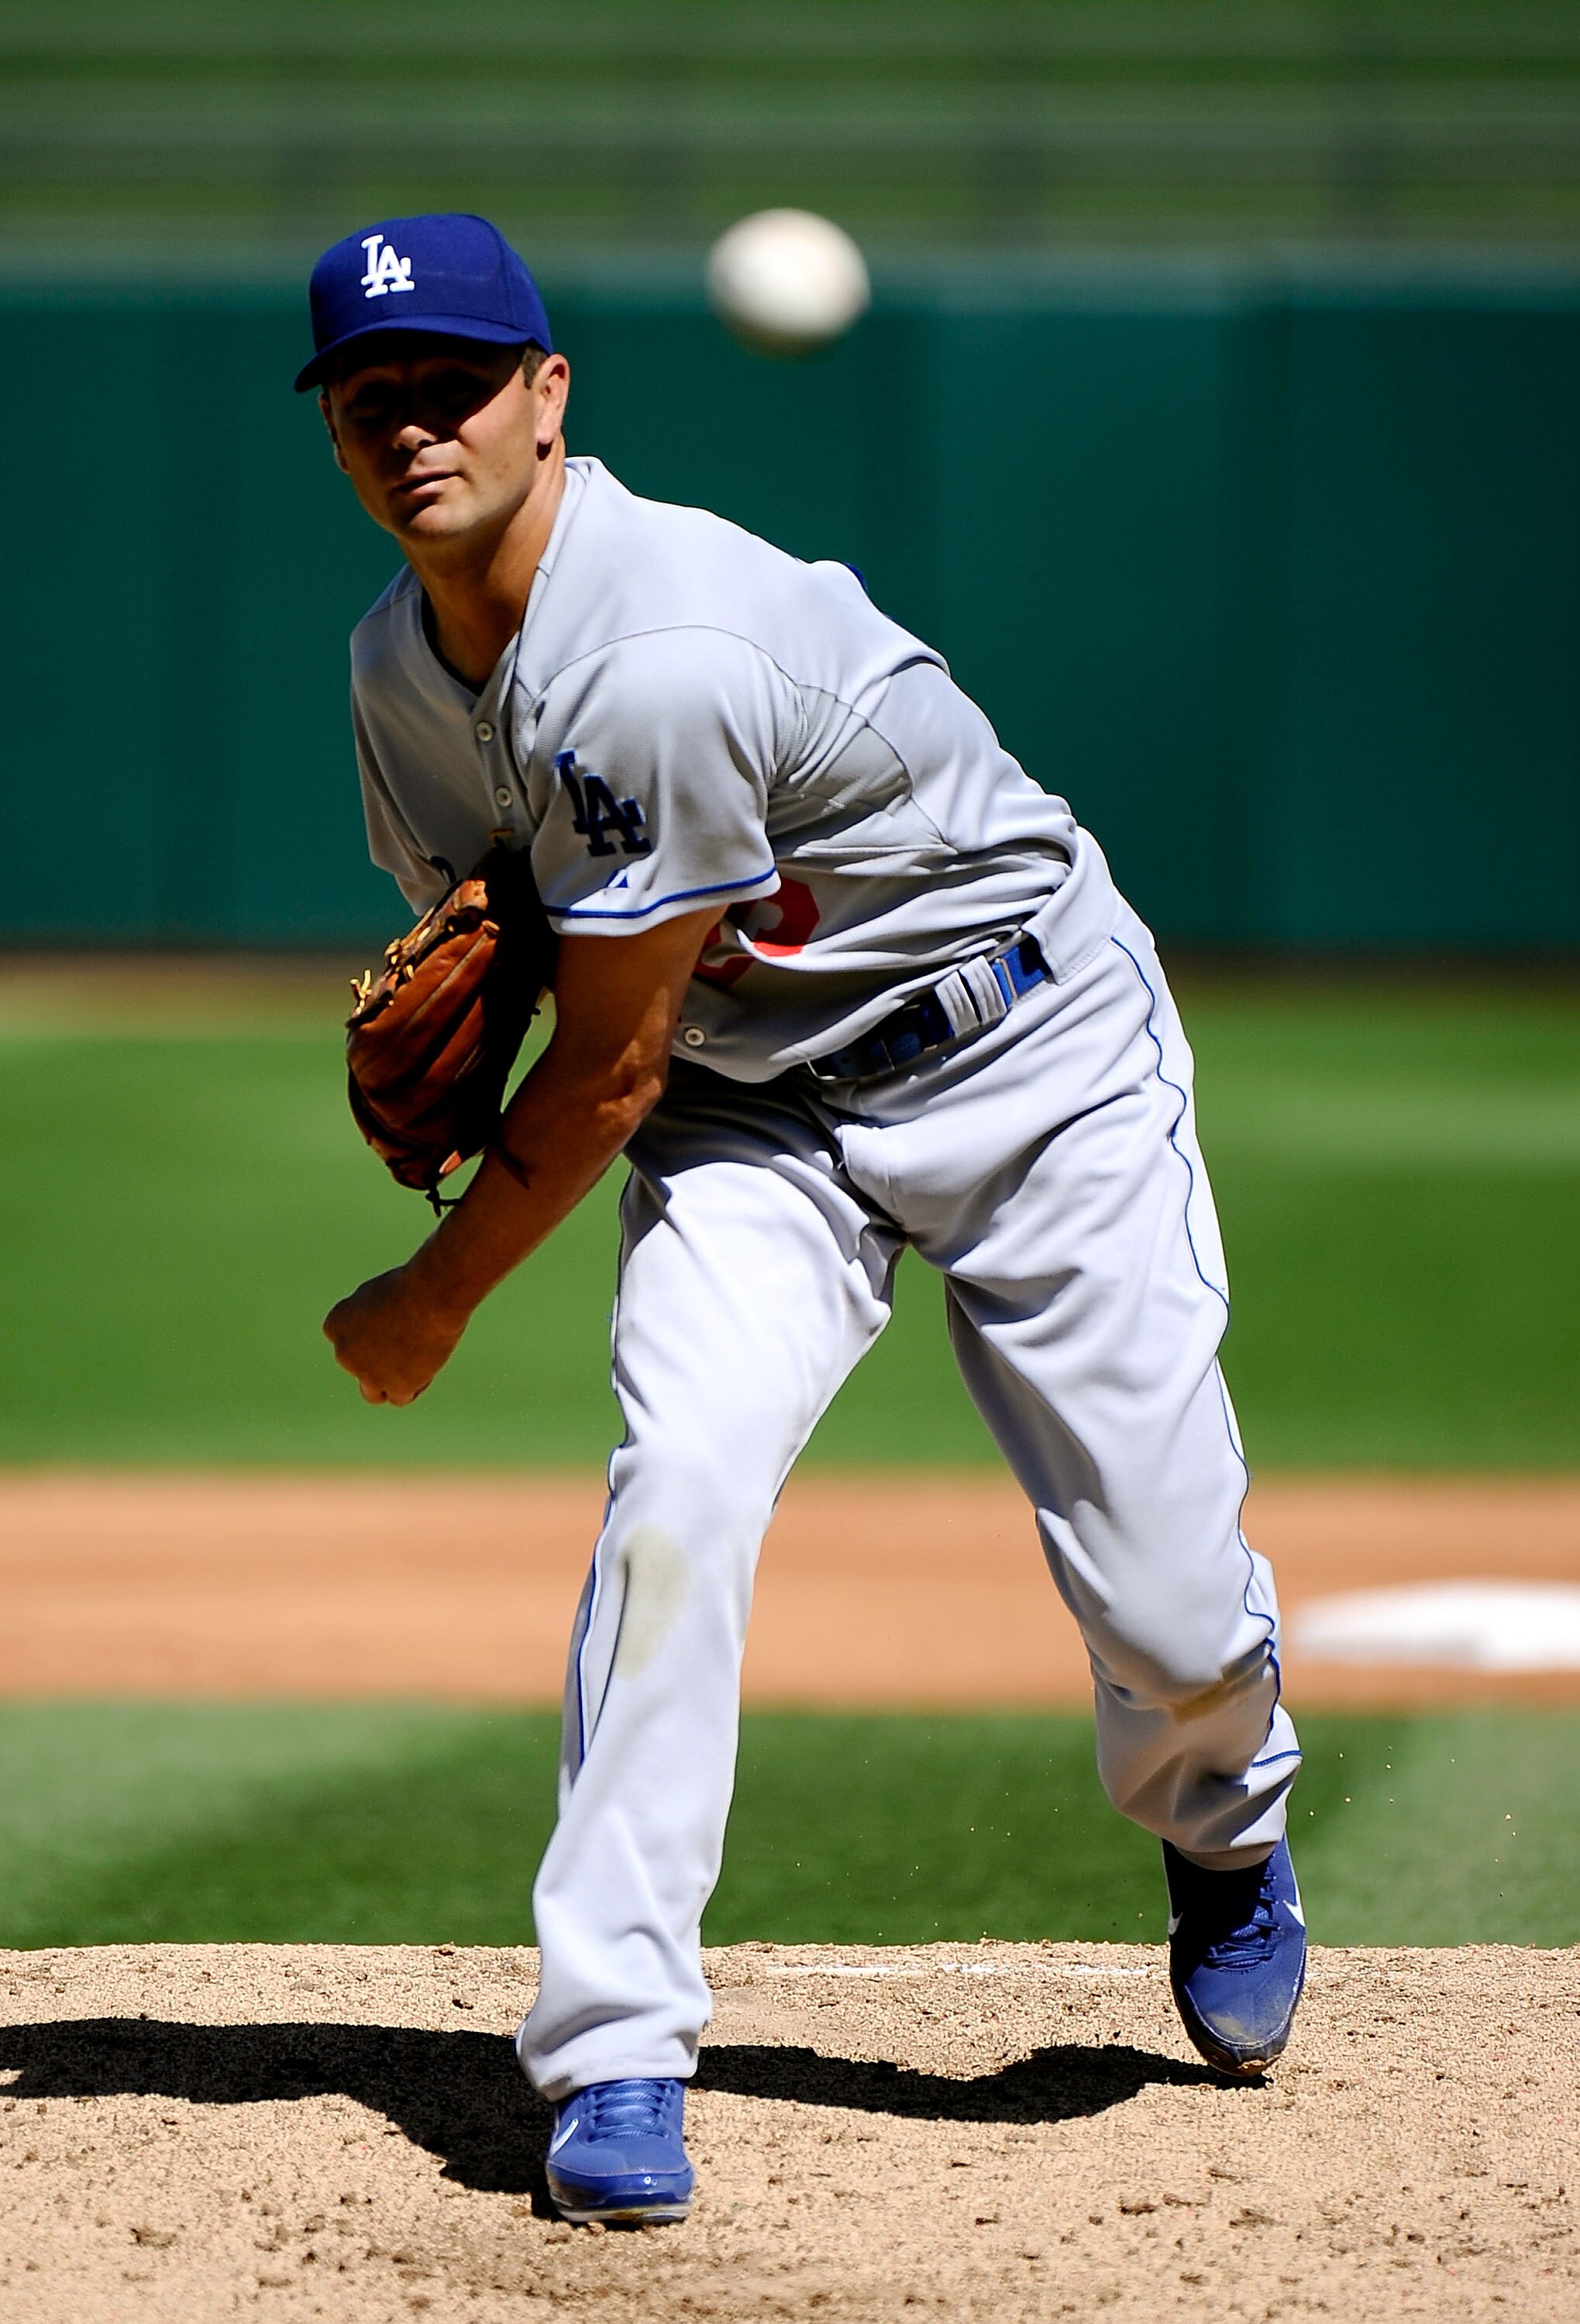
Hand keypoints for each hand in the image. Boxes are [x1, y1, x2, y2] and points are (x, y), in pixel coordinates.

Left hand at [322, 1260, 468, 1405]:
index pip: (348, 1343)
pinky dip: (413, 1387)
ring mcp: (367, 1373)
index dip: (371, 1338)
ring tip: (416, 1363)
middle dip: (382, 1360)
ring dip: (390, 1383)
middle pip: (362, 1367)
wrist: (430, 1297)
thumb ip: (369, 1317)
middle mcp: (344, 1353)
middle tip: (411, 1340)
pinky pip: (400, 1398)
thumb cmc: (410, 1286)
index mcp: (335, 1325)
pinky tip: (428, 1368)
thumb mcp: (378, 1293)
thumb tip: (376, 1333)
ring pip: (373, 1392)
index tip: (393, 1327)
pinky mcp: (394, 1387)